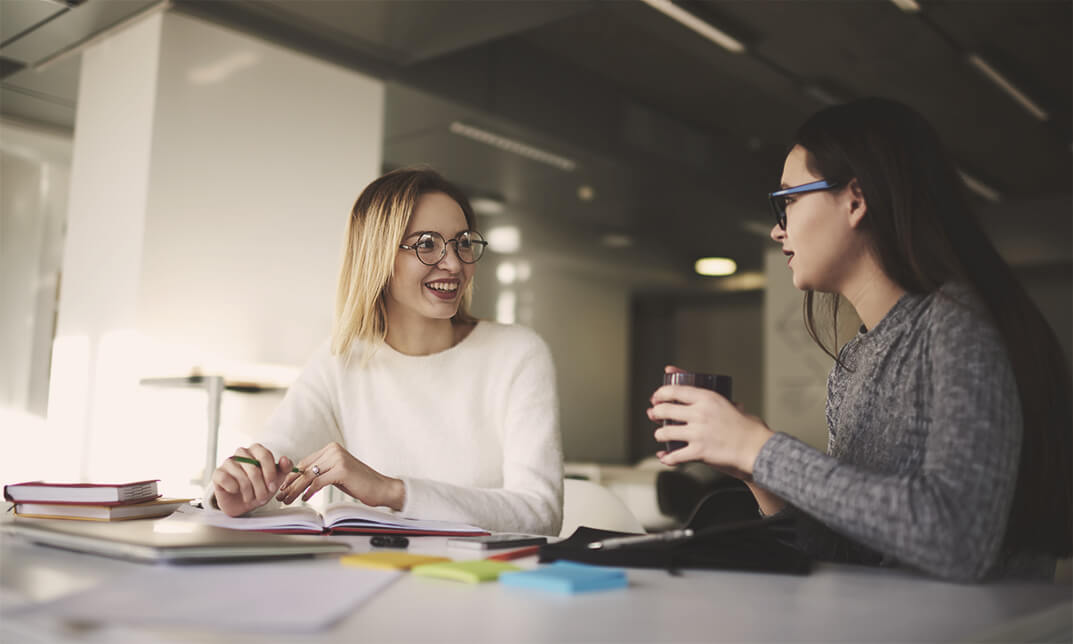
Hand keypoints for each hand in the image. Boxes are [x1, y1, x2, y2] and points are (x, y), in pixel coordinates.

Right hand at [211, 444, 294, 516]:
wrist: (242, 503)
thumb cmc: (259, 488)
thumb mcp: (276, 480)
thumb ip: (284, 469)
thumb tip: (285, 459)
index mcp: (256, 450)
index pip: (265, 455)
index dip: (270, 473)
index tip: (273, 486)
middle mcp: (241, 453)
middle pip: (253, 467)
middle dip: (260, 486)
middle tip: (263, 497)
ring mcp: (228, 462)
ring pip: (241, 476)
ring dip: (249, 491)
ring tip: (251, 498)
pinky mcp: (218, 473)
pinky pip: (226, 479)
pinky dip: (233, 488)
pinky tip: (235, 491)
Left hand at [276, 442, 405, 509]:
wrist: (382, 488)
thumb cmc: (360, 483)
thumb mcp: (337, 474)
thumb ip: (321, 472)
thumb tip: (300, 478)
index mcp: (331, 448)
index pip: (305, 462)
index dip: (292, 477)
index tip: (283, 488)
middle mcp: (333, 450)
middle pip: (304, 469)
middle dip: (290, 484)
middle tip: (281, 497)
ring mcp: (338, 458)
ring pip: (309, 476)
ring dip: (296, 490)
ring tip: (287, 500)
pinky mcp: (341, 470)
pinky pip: (318, 482)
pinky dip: (309, 491)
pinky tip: (305, 499)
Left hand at [649, 366, 773, 478]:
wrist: (756, 449)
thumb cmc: (749, 430)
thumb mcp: (735, 407)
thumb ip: (728, 404)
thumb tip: (734, 403)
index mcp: (707, 398)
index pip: (675, 390)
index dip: (661, 393)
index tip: (657, 397)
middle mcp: (699, 413)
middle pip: (665, 409)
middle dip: (655, 412)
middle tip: (653, 414)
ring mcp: (698, 433)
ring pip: (666, 432)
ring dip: (659, 434)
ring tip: (660, 436)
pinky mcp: (699, 451)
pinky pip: (675, 455)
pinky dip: (667, 457)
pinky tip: (665, 456)